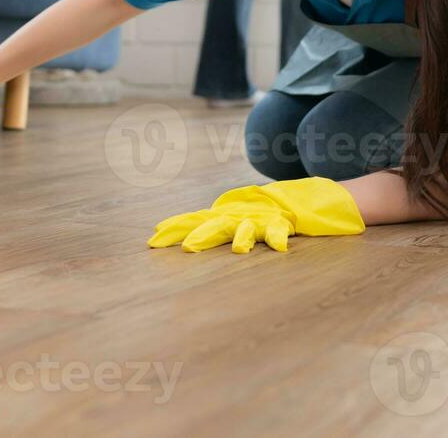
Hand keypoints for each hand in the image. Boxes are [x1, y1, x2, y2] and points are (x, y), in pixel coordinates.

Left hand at [148, 177, 364, 253]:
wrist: (293, 197)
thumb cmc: (255, 214)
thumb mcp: (228, 219)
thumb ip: (203, 226)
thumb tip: (166, 234)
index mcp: (224, 218)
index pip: (196, 220)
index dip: (176, 227)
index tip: (154, 237)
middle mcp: (239, 218)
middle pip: (217, 226)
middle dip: (202, 235)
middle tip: (187, 248)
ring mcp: (260, 221)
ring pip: (248, 229)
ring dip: (242, 238)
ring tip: (239, 250)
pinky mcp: (281, 225)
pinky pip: (279, 233)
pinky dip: (279, 239)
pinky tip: (280, 249)